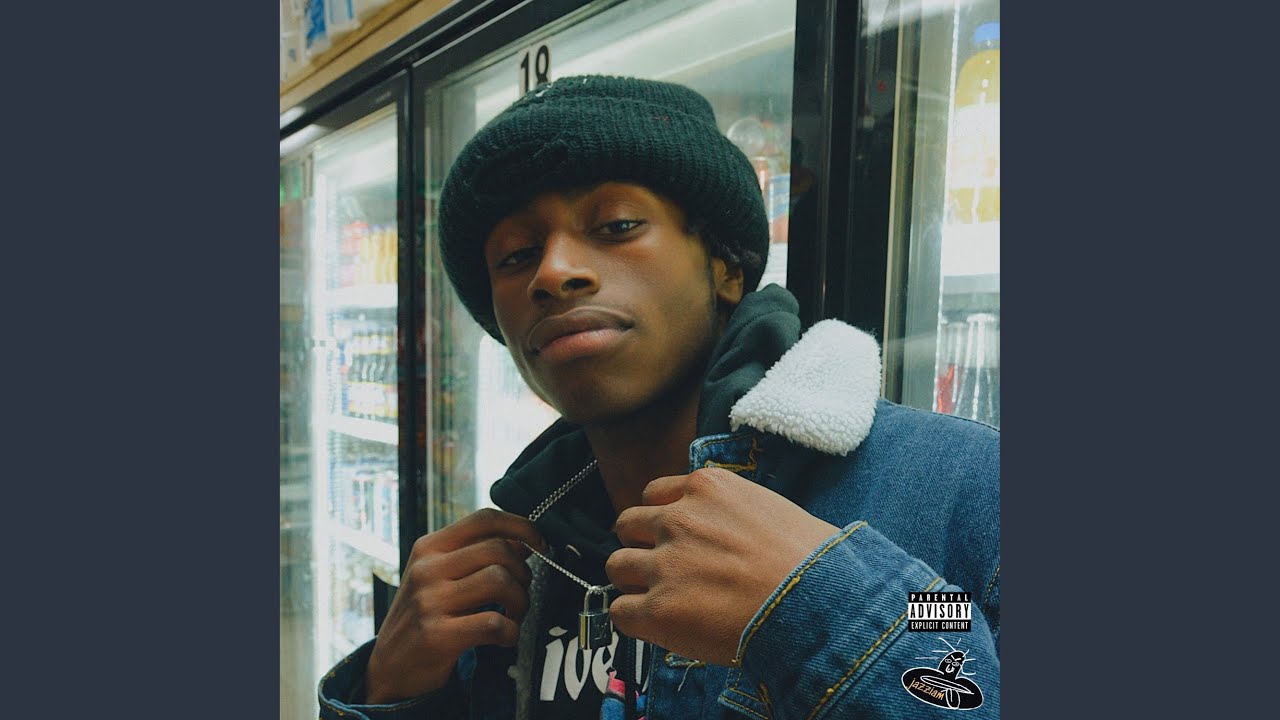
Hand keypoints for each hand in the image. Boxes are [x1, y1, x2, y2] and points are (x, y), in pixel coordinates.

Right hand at [365, 508, 545, 703]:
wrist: (389, 668)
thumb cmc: (423, 618)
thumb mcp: (441, 578)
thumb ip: (477, 557)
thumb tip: (524, 541)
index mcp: (429, 548)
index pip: (484, 519)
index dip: (521, 526)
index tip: (540, 542)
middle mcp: (427, 569)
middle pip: (499, 549)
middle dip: (523, 573)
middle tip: (520, 594)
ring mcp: (429, 601)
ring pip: (500, 581)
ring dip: (520, 602)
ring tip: (513, 616)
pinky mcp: (437, 635)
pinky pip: (494, 623)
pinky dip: (510, 633)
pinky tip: (504, 638)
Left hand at [605, 468, 838, 665]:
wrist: (818, 604)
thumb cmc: (812, 562)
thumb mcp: (771, 510)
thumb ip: (731, 513)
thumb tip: (722, 533)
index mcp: (706, 488)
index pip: (655, 494)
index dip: (661, 520)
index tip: (671, 538)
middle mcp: (678, 519)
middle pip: (628, 524)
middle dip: (640, 546)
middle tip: (661, 568)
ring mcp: (665, 563)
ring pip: (617, 565)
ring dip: (633, 582)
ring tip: (659, 599)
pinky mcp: (658, 609)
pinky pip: (620, 610)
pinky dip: (634, 619)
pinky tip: (658, 626)